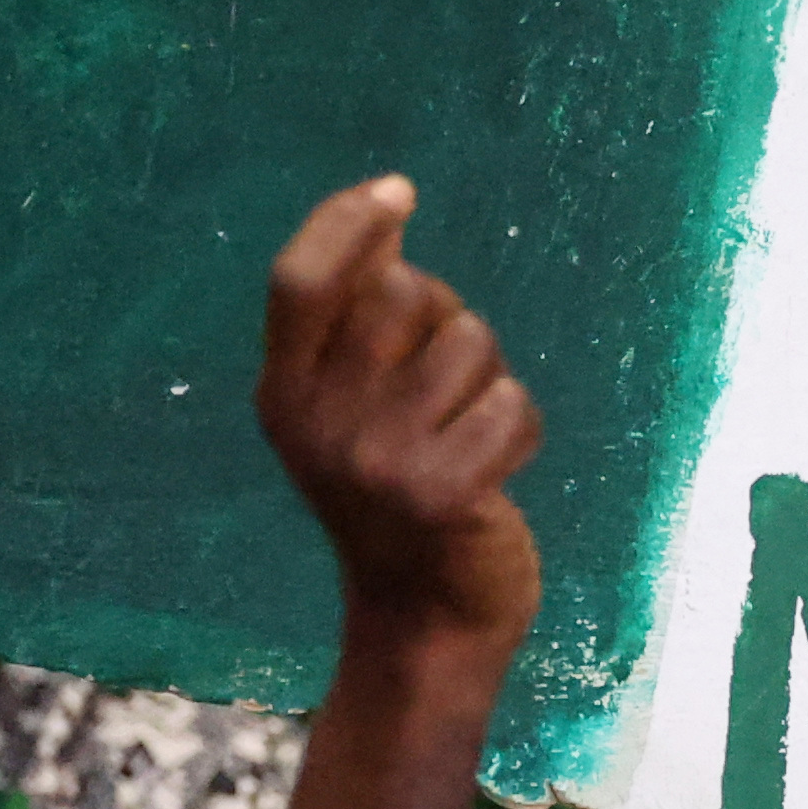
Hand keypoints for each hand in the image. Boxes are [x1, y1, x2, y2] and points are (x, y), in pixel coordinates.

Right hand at [258, 178, 541, 650]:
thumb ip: (357, 321)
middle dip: (445, 312)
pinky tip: (497, 472)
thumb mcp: (351, 409)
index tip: (398, 189)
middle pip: (401, 292)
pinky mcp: (440, 495)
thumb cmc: (399, 491)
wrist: (425, 618)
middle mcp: (315, 424)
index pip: (298, 282)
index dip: (347, 223)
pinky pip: (515, 404)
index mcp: (282, 394)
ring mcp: (375, 462)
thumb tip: (387, 213)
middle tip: (445, 376)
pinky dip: (524, 429)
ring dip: (491, 378)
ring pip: (471, 342)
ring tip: (467, 433)